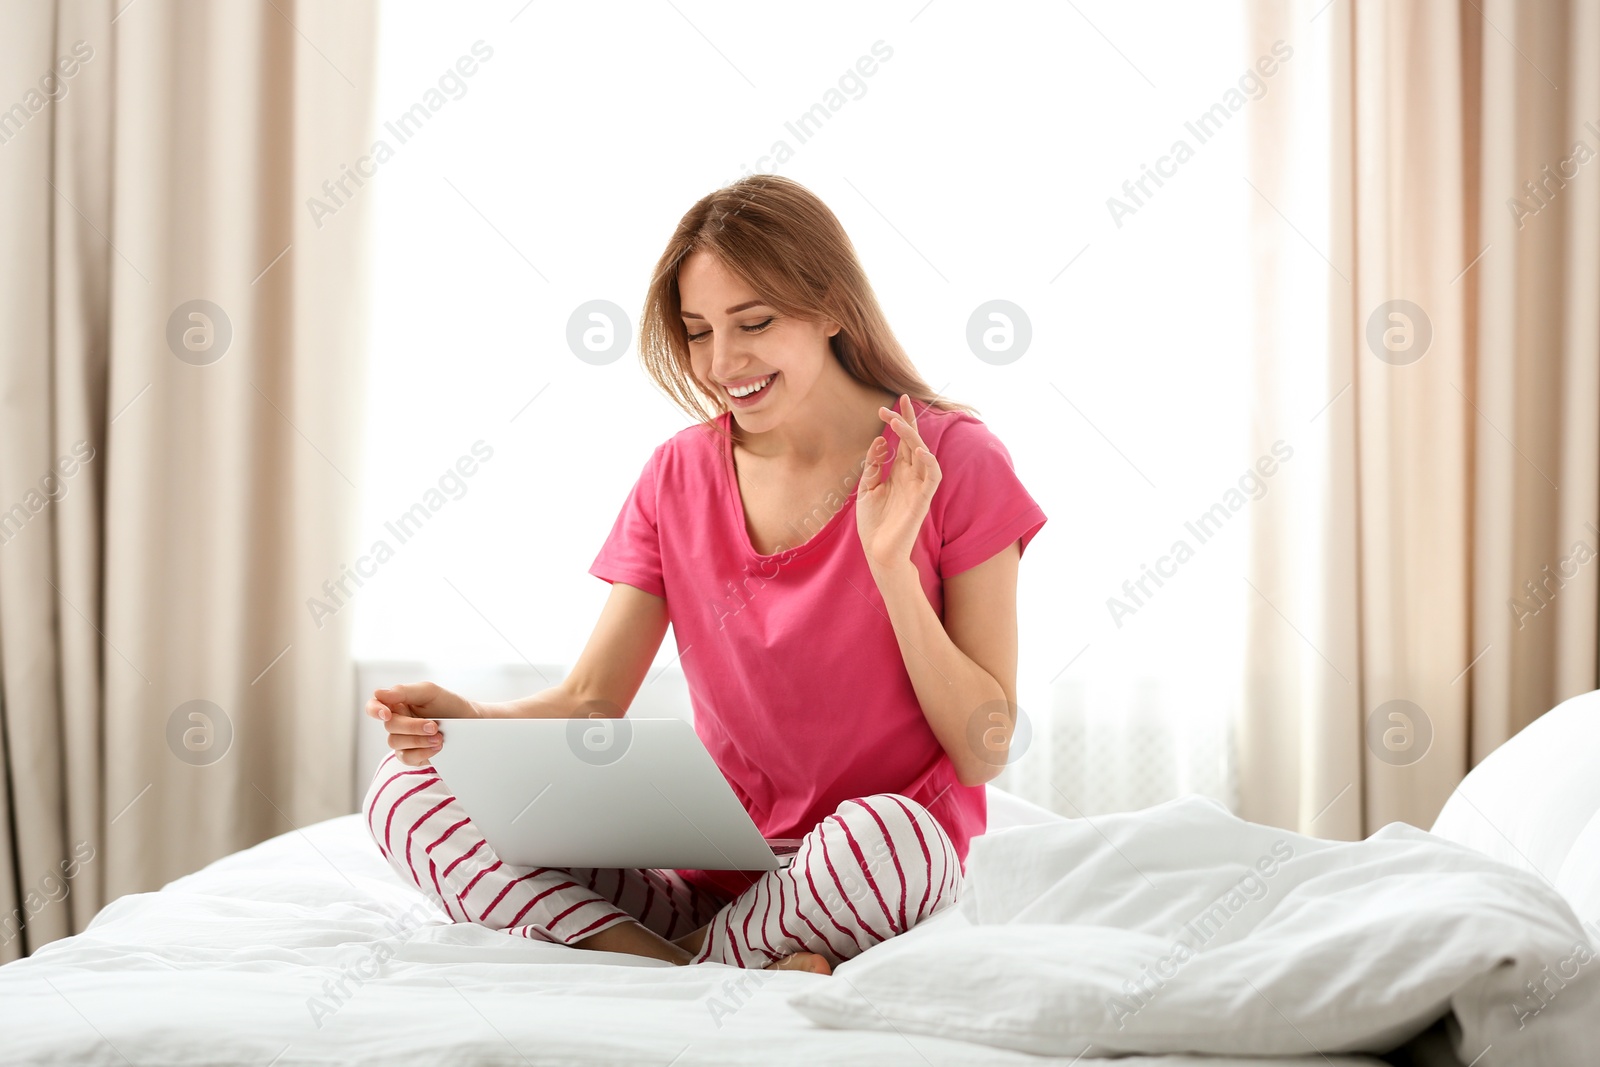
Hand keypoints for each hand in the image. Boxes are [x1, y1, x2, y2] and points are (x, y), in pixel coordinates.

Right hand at [365, 681, 479, 766]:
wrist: (471, 724)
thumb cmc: (449, 704)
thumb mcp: (430, 692)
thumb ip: (404, 691)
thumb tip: (378, 694)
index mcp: (397, 703)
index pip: (374, 706)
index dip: (374, 710)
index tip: (386, 714)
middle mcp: (397, 722)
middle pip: (390, 727)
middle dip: (413, 727)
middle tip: (434, 726)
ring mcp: (403, 740)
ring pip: (396, 743)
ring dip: (419, 740)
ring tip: (440, 737)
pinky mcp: (411, 755)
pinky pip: (406, 758)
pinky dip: (422, 753)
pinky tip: (437, 747)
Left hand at [856, 393, 940, 571]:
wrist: (878, 552)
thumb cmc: (874, 523)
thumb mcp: (867, 488)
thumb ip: (874, 465)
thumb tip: (881, 441)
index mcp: (899, 472)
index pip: (903, 441)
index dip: (899, 421)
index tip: (885, 406)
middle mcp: (912, 475)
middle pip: (914, 441)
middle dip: (906, 421)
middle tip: (895, 403)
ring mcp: (919, 486)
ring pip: (924, 453)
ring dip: (913, 436)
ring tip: (898, 423)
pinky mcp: (923, 500)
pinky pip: (932, 476)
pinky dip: (929, 462)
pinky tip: (919, 450)